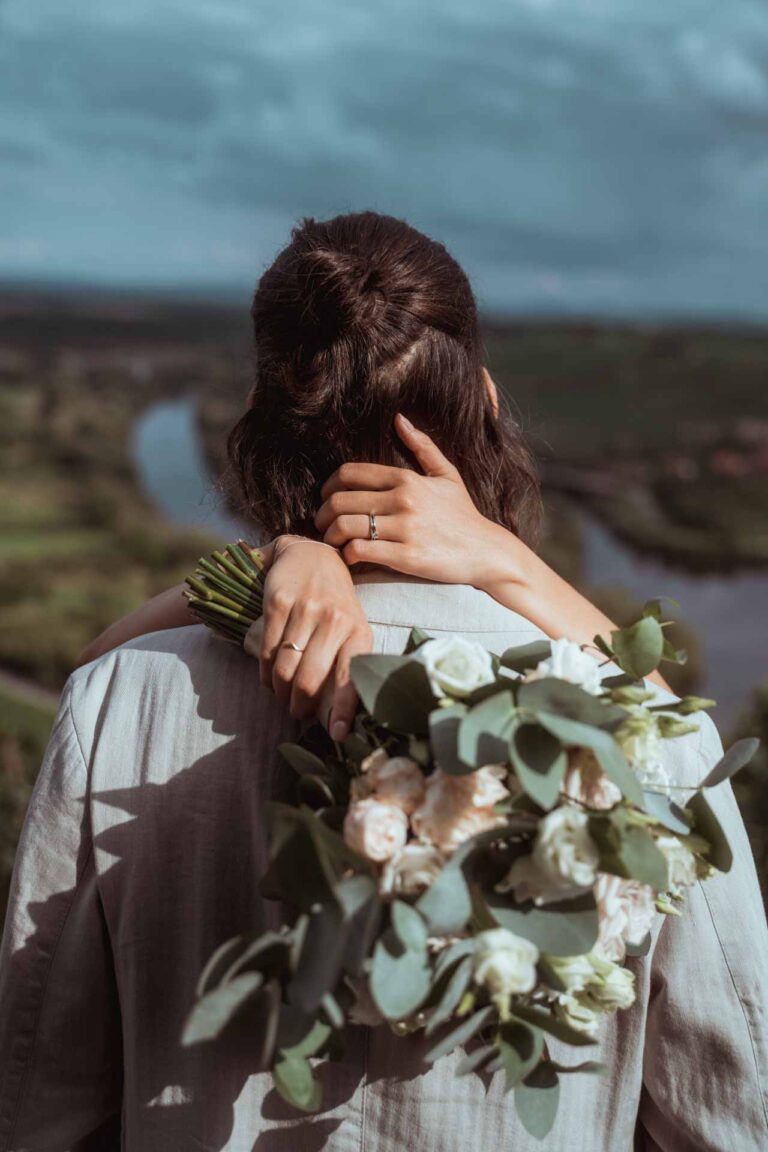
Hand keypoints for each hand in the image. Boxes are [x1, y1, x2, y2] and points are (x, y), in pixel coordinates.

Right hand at [245, 536, 372, 740]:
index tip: (336, 735)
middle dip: (299, 705)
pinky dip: (265, 672)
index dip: (342, 710)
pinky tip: (268, 676)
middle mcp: (335, 620)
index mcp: (359, 632)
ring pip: (285, 669)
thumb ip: (347, 664)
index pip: (351, 677)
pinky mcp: (280, 602)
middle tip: (296, 712)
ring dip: (279, 691)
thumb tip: (339, 716)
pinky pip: (267, 650)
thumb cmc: (336, 604)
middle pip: (309, 680)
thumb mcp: (352, 629)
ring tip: (281, 694)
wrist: (313, 556)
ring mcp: (306, 609)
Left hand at [314, 413, 523, 588]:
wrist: (487, 552)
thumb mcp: (447, 475)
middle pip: (340, 501)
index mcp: (407, 478)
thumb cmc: (463, 515)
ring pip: (346, 526)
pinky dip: (348, 555)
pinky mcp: (407, 557)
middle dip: (323, 514)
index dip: (328, 486)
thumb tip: (399, 419)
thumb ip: (422, 446)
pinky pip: (361, 551)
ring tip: (334, 542)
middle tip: (323, 524)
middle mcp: (404, 500)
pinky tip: (351, 558)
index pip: (350, 473)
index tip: (326, 499)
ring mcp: (405, 529)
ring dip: (331, 536)